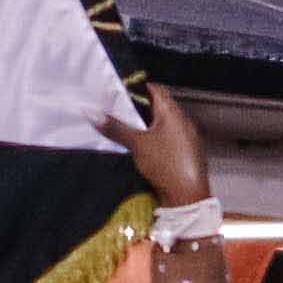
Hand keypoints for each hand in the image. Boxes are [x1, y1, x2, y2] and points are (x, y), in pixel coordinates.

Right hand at [113, 82, 211, 208]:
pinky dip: (155, 137)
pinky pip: (168, 138)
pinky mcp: (185, 152)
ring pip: (163, 123)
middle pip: (159, 106)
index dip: (139, 87)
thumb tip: (94, 115)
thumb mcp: (137, 144)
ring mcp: (186, 137)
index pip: (156, 89)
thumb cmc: (166, 164)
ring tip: (128, 128)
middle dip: (140, 107)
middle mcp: (183, 121)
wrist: (187, 195)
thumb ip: (116, 128)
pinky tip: (143, 146)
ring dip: (147, 124)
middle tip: (119, 109)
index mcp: (173, 113)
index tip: (122, 90)